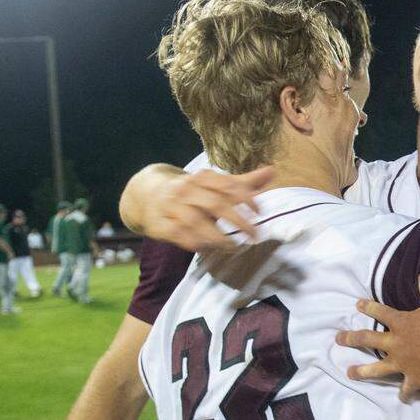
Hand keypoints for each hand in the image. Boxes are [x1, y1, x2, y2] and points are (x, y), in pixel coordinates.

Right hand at [138, 166, 274, 250]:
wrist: (147, 195)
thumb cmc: (191, 192)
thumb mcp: (215, 185)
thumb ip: (243, 183)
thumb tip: (272, 171)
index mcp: (202, 178)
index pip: (227, 186)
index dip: (246, 198)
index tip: (260, 212)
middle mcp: (186, 190)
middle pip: (215, 204)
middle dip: (238, 221)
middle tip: (254, 235)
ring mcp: (171, 207)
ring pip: (196, 222)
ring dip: (218, 237)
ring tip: (234, 247)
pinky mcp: (160, 224)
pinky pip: (179, 235)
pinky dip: (195, 243)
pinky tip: (209, 248)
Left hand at [336, 273, 419, 397]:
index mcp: (402, 323)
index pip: (380, 312)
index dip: (367, 307)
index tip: (357, 305)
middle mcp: (397, 343)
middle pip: (367, 339)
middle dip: (350, 338)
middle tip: (338, 338)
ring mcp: (403, 363)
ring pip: (376, 369)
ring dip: (361, 371)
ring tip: (349, 373)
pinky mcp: (414, 379)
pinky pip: (405, 389)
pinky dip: (404, 394)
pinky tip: (402, 397)